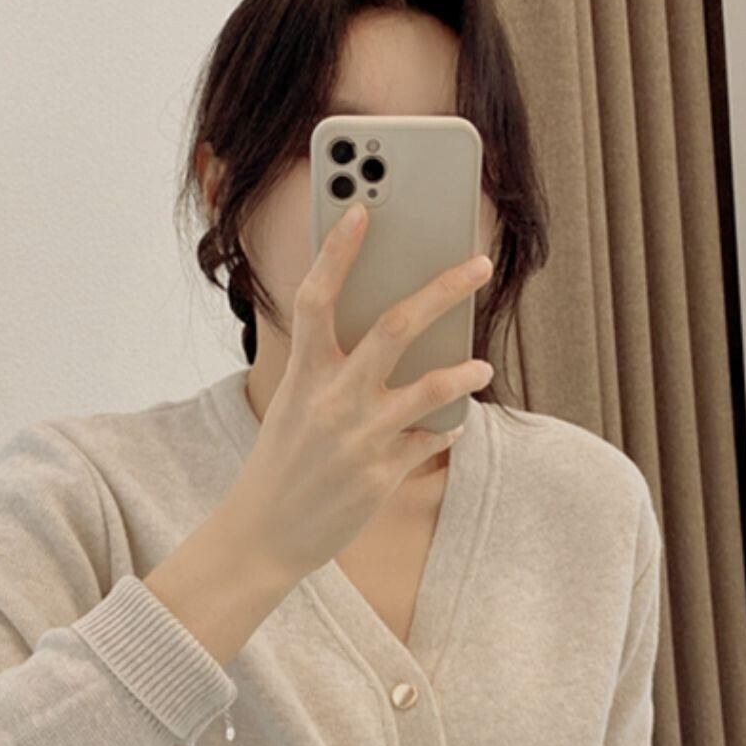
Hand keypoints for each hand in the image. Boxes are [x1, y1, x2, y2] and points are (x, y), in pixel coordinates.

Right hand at [227, 200, 493, 582]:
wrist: (263, 535)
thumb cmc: (282, 459)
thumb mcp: (294, 402)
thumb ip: (330, 366)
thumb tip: (390, 326)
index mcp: (302, 374)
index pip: (316, 297)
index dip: (337, 251)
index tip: (362, 210)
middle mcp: (332, 399)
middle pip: (394, 327)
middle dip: (443, 288)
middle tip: (479, 263)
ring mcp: (360, 438)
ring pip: (430, 388)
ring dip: (465, 372)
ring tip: (482, 364)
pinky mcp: (382, 476)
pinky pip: (431, 439)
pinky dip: (447, 428)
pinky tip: (453, 423)